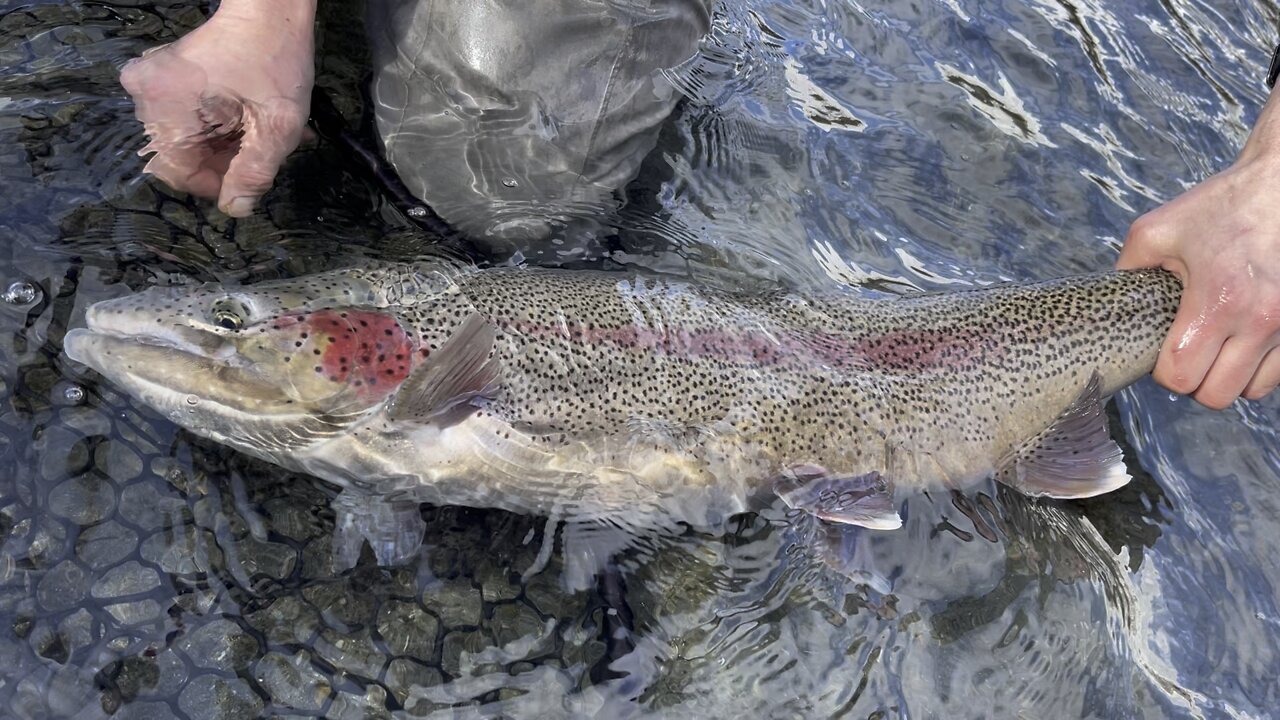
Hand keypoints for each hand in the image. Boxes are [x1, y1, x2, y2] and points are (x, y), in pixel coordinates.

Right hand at [119, 0, 315, 216]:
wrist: (269, 10)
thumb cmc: (275, 59)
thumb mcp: (276, 124)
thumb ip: (255, 172)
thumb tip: (235, 208)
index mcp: (166, 106)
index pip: (176, 173)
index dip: (213, 184)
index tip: (246, 179)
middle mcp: (145, 95)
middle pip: (180, 154)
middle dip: (225, 160)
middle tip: (264, 151)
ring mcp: (149, 82)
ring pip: (184, 137)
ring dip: (225, 143)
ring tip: (264, 132)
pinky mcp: (160, 75)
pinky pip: (183, 115)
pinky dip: (216, 124)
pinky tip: (247, 118)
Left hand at [1118, 92, 1279, 408]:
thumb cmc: (1220, 207)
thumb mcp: (1158, 231)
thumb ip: (1128, 271)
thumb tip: (1111, 303)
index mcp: (1218, 299)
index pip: (1182, 376)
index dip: (1163, 372)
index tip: (1161, 353)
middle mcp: (1261, 319)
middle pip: (1217, 395)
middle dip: (1195, 380)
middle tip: (1187, 352)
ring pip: (1251, 390)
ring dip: (1228, 376)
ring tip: (1217, 344)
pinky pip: (1277, 374)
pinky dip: (1257, 367)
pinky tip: (1242, 340)